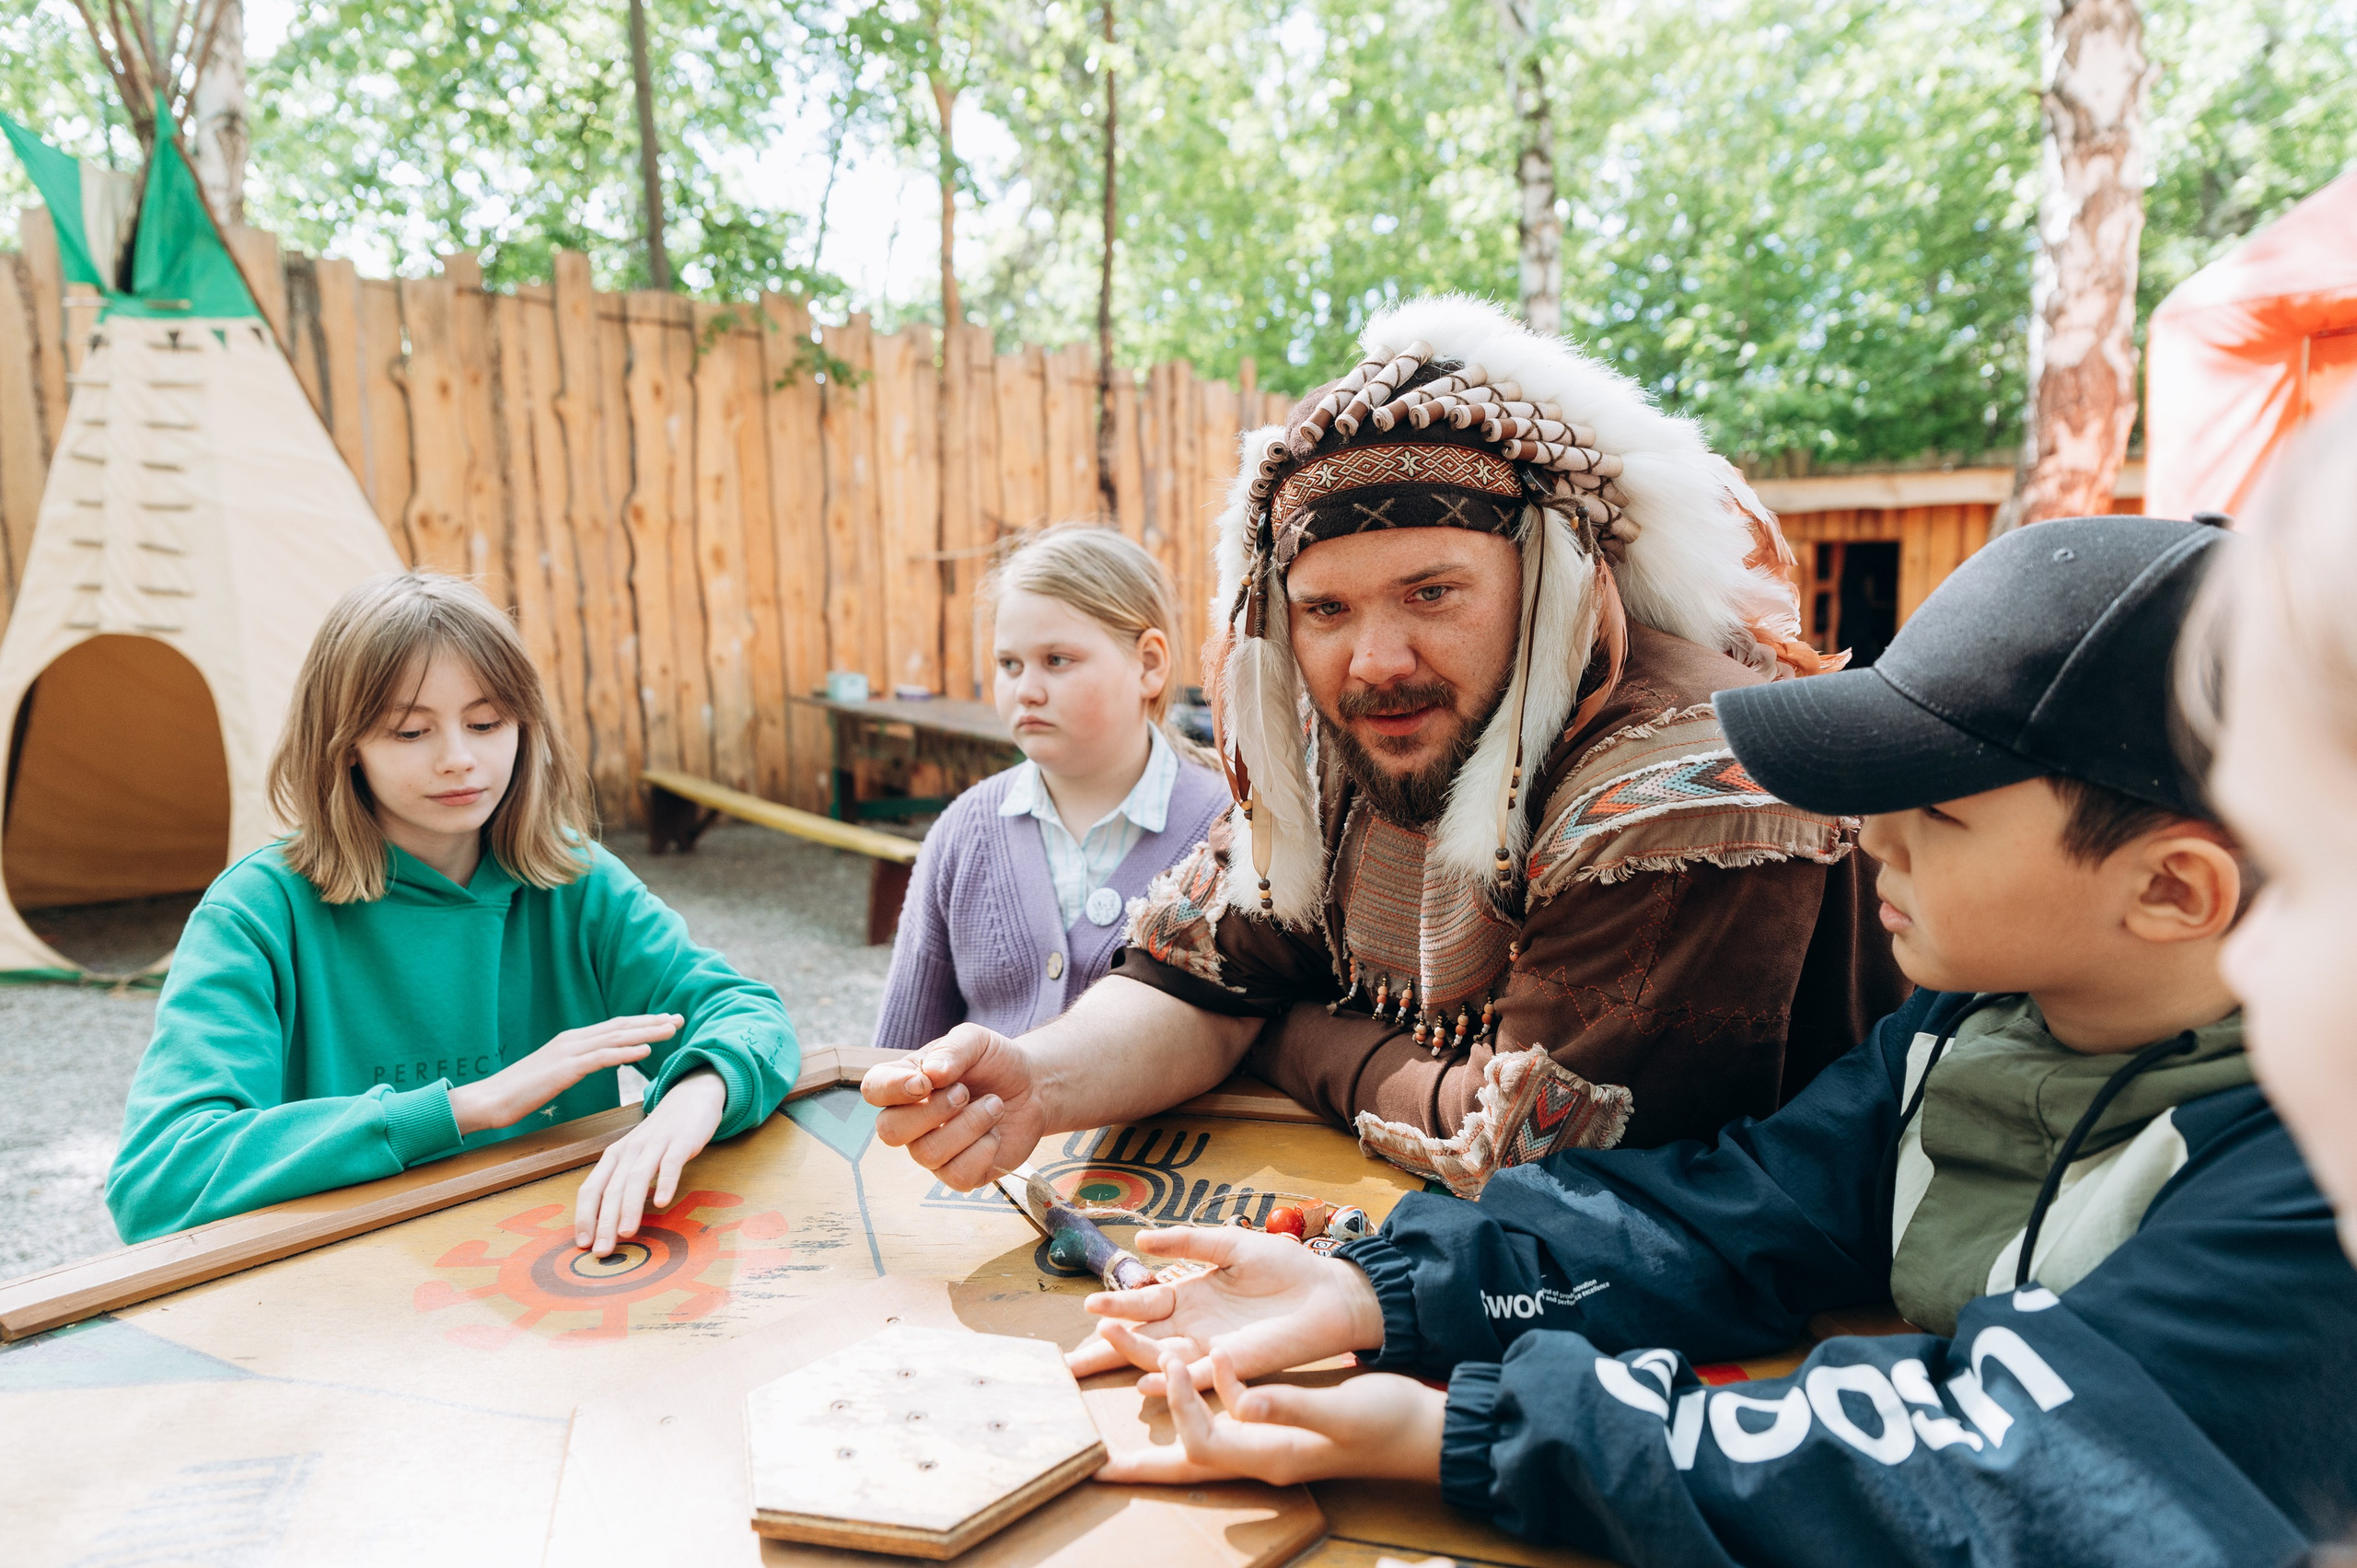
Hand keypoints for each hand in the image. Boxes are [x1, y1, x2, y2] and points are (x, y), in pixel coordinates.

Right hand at [449, 1013, 681, 1134]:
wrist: (489, 1100)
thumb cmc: (519, 1092)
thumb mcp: (554, 1074)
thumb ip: (577, 1065)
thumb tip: (598, 1062)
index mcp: (572, 1040)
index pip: (614, 1026)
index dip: (642, 1021)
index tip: (666, 1019)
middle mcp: (573, 1040)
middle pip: (620, 1026)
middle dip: (652, 1021)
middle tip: (679, 1017)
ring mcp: (569, 1052)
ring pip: (616, 1037)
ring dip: (647, 1032)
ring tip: (671, 1029)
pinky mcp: (565, 1068)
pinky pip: (602, 1057)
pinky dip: (625, 1051)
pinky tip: (645, 1050)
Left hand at [572, 1067, 727, 1252]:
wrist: (691, 1097)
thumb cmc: (660, 1135)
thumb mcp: (635, 1156)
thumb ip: (624, 1182)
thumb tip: (610, 1222)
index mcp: (614, 1156)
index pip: (591, 1188)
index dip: (585, 1216)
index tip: (583, 1243)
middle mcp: (630, 1150)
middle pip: (612, 1189)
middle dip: (605, 1222)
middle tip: (602, 1250)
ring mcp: (655, 1145)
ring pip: (637, 1178)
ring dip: (630, 1207)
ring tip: (627, 1233)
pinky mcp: (681, 1141)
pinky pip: (671, 1163)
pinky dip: (665, 1182)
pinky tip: (663, 1202)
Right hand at [861, 1024, 1045, 1189]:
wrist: (1033, 1087)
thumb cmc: (995, 1063)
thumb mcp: (976, 1041)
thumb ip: (952, 1050)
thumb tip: (932, 1073)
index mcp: (905, 1082)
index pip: (874, 1090)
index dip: (892, 1089)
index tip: (924, 1082)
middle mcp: (911, 1120)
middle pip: (890, 1131)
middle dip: (932, 1112)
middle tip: (965, 1092)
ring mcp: (932, 1149)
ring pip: (928, 1154)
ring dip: (969, 1125)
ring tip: (994, 1104)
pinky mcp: (959, 1173)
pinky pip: (957, 1176)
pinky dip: (983, 1152)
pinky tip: (995, 1134)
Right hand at [1065, 1226, 1385, 1391]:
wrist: (1328, 1291)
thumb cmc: (1284, 1267)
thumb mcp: (1229, 1245)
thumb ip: (1188, 1243)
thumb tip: (1139, 1242)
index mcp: (1191, 1296)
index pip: (1142, 1304)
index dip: (1115, 1308)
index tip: (1087, 1310)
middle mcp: (1194, 1327)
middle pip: (1140, 1338)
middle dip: (1105, 1347)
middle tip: (1069, 1359)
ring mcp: (1210, 1349)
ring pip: (1160, 1357)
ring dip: (1131, 1353)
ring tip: (1104, 1340)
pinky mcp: (1233, 1366)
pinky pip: (1195, 1379)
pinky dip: (1170, 1384)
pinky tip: (1145, 1385)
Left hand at [1094, 1344, 1443, 1485]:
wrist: (1425, 1432)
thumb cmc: (1390, 1425)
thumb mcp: (1342, 1412)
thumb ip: (1290, 1405)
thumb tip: (1241, 1397)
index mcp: (1271, 1456)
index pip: (1203, 1442)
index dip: (1178, 1405)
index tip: (1173, 1360)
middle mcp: (1261, 1456)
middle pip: (1187, 1465)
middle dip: (1142, 1467)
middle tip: (1096, 1465)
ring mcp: (1269, 1445)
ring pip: (1201, 1442)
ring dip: (1164, 1423)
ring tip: (1126, 1415)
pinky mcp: (1278, 1428)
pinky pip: (1224, 1421)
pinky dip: (1197, 1406)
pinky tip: (1185, 1383)